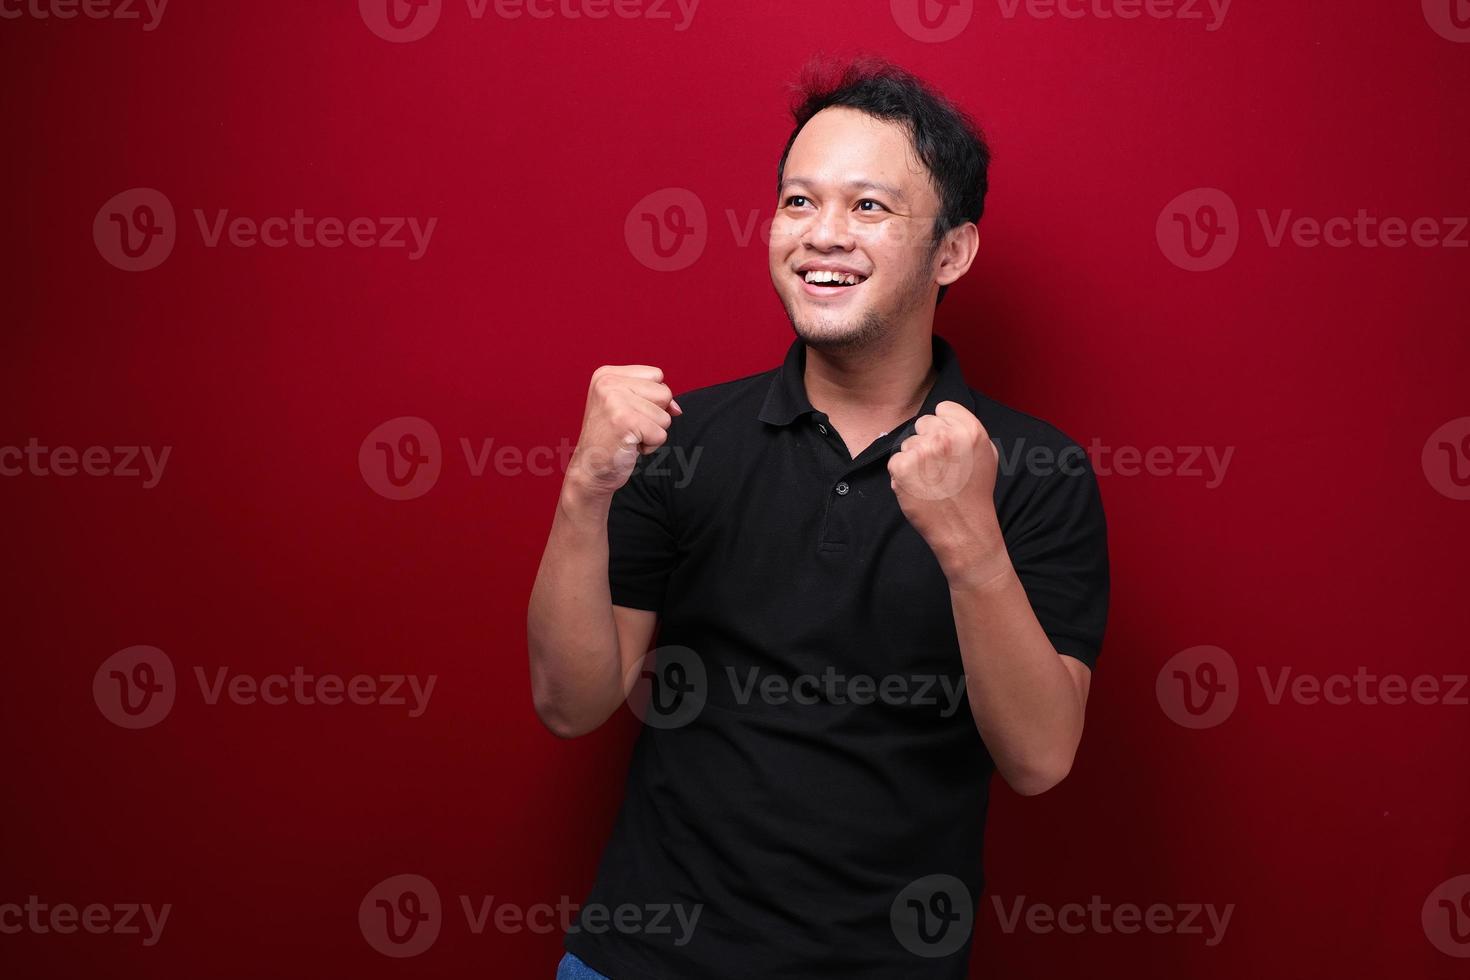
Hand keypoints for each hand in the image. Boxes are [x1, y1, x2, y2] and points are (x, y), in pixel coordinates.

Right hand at [564, 364, 681, 501]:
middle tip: (628, 427)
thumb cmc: (610, 440)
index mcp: (606, 375)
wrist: (589, 471)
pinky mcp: (625, 421)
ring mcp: (615, 401)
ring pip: (665, 416)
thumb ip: (653, 398)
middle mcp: (608, 383)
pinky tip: (629, 446)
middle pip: (664, 393)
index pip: (656, 375)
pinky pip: (661, 434)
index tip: (629, 413)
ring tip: (628, 437)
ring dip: (651, 433)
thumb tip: (677, 409)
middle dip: (654, 416)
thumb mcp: (628, 408)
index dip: (652, 399)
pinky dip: (650, 446)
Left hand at [888, 400, 1004, 581]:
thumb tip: (948, 417)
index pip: (943, 408)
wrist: (963, 528)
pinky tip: (918, 487)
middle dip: (927, 440)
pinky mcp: (902, 467)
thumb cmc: (974, 493)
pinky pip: (895, 460)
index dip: (943, 425)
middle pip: (923, 423)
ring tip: (931, 480)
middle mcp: (946, 436)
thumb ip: (968, 431)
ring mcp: (922, 451)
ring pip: (908, 443)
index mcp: (970, 430)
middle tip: (938, 466)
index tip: (946, 443)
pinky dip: (902, 474)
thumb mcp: (987, 454)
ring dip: (915, 459)